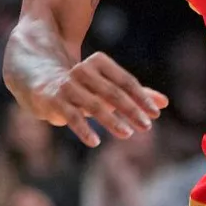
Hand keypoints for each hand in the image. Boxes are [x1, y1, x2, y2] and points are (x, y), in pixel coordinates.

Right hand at [33, 52, 168, 146]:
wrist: (41, 84)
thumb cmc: (84, 87)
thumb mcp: (109, 88)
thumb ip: (136, 94)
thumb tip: (164, 103)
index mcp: (100, 63)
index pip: (126, 81)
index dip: (142, 97)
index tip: (155, 113)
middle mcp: (83, 70)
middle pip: (113, 92)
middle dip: (131, 110)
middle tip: (147, 126)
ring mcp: (68, 85)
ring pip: (94, 104)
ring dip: (112, 120)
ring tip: (127, 133)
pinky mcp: (54, 101)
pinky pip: (72, 117)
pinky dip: (84, 130)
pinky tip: (95, 142)